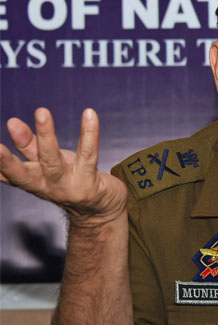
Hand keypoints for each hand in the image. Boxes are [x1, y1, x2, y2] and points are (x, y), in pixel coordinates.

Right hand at [0, 108, 127, 226]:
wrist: (102, 211)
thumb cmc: (72, 182)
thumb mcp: (47, 165)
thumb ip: (30, 146)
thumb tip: (11, 123)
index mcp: (32, 181)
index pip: (8, 174)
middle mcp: (46, 186)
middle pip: (24, 174)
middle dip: (8, 161)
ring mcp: (68, 186)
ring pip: (53, 160)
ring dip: (46, 136)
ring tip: (41, 112)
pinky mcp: (90, 183)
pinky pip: (88, 155)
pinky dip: (89, 133)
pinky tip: (89, 114)